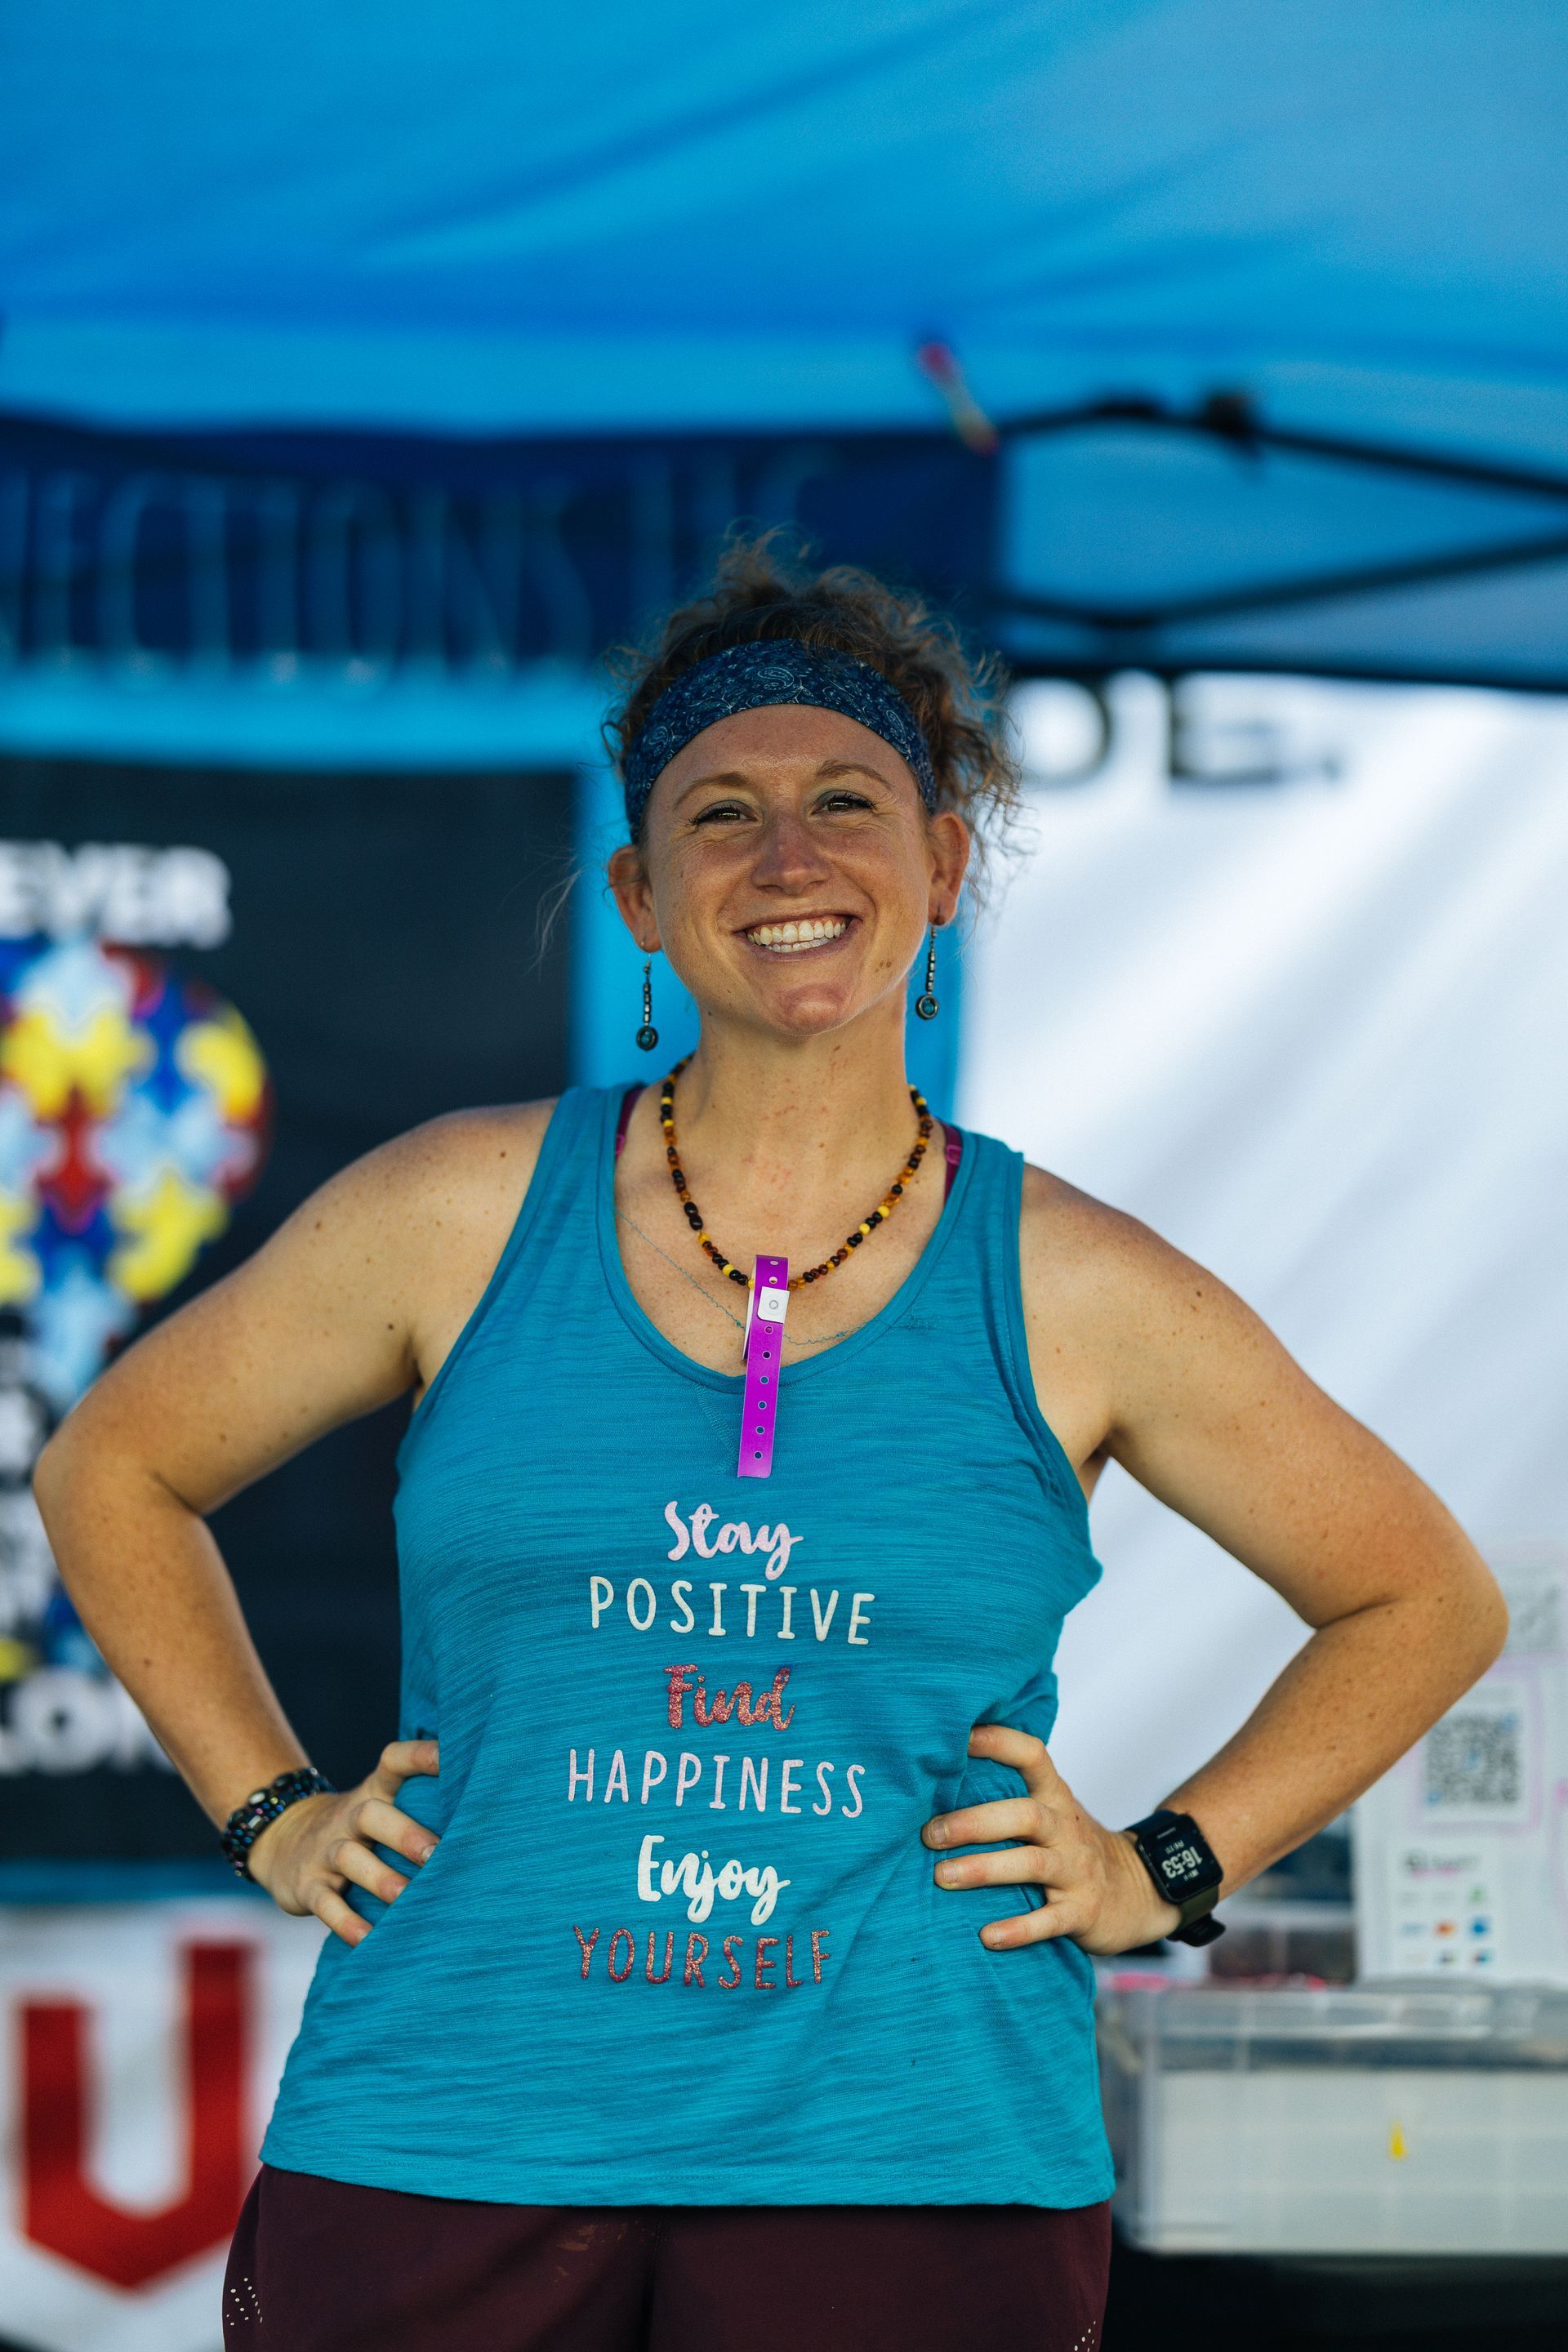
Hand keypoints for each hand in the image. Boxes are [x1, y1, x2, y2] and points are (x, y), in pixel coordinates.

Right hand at [247, 1739, 440, 1947]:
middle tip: (437, 1854)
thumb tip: (498, 1812)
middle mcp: (350, 1816)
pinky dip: (347, 1923)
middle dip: (405, 1833)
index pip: (394, 1761)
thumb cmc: (362, 1830)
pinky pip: (326, 1904)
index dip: (421, 1755)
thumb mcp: (381, 1806)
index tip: (455, 1753)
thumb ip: (423, 1804)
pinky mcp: (307, 1886)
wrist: (283, 1845)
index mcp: (375, 1791)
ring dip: (380, 1879)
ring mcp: (326, 1851)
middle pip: (372, 1814)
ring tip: (407, 1899)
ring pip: (349, 1858)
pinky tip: (371, 1940)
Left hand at [922, 1723, 1179, 1954]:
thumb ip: (1010, 1797)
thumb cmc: (1072, 1847)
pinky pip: (1049, 1921)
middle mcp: (1066, 1829)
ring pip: (1032, 1864)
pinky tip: (988, 1937)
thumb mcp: (1052, 1813)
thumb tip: (935, 1781)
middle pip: (1025, 1815)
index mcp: (1055, 1797)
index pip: (1032, 1756)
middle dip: (975, 1822)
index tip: (956, 1738)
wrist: (1139, 1891)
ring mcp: (1077, 1871)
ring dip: (984, 1869)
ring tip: (942, 1877)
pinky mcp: (1083, 1912)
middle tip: (930, 1834)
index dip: (998, 1743)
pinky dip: (1018, 1929)